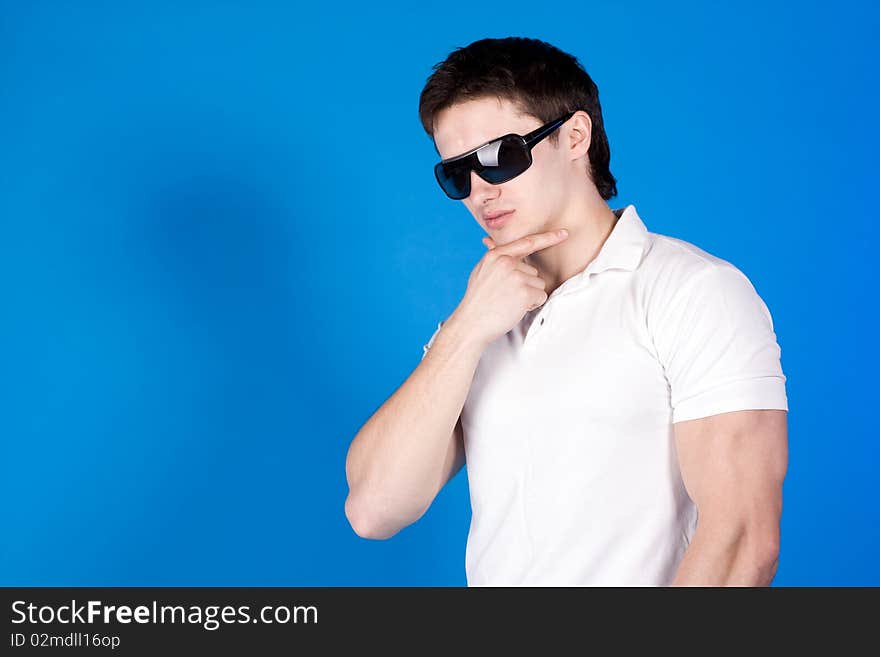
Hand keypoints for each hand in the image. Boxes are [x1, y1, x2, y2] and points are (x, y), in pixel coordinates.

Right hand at [449, 229, 568, 347]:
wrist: (471, 323)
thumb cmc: (477, 301)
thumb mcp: (481, 272)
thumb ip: (493, 257)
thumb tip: (489, 240)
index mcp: (496, 255)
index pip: (526, 242)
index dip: (547, 237)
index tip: (563, 233)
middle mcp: (507, 262)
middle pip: (533, 271)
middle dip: (525, 286)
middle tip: (506, 296)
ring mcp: (516, 276)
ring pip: (539, 284)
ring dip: (529, 296)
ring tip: (509, 302)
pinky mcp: (524, 292)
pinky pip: (541, 296)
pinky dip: (532, 305)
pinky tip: (515, 308)